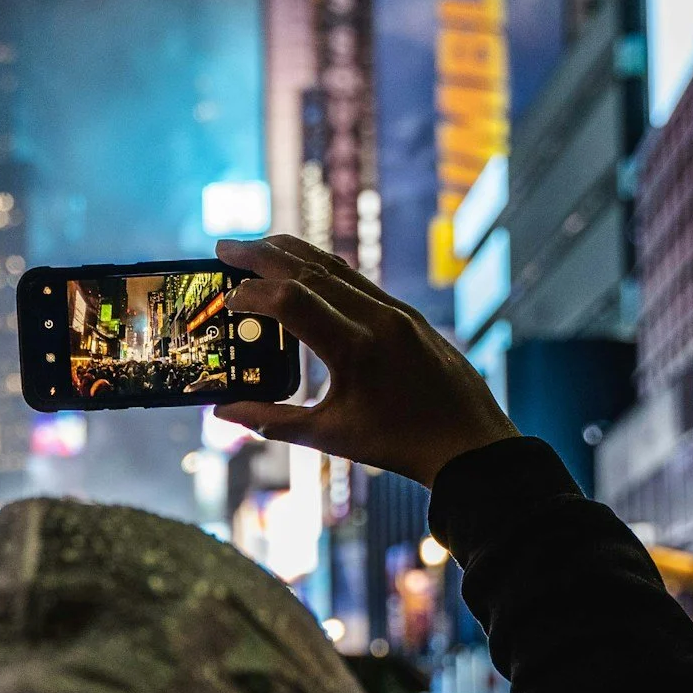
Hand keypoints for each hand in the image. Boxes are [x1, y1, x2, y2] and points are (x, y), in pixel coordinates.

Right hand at [214, 234, 516, 484]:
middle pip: (309, 270)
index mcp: (356, 348)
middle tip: (223, 246)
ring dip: (291, 253)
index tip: (224, 300)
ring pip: (335, 268)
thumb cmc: (400, 445)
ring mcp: (396, 311)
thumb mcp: (331, 436)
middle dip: (261, 255)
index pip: (291, 302)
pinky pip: (357, 280)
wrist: (470, 443)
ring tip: (255, 248)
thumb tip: (222, 412)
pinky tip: (302, 269)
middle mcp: (378, 318)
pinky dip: (322, 269)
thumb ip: (271, 421)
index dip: (251, 295)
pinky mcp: (407, 314)